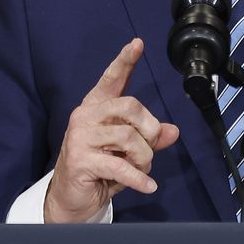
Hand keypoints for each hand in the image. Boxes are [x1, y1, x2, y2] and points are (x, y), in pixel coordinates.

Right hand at [45, 38, 180, 222]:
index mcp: (95, 108)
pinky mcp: (80, 160)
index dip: (124, 61)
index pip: (111, 79)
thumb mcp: (128, 153)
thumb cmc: (100, 171)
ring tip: (142, 169)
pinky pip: (120, 165)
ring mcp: (80, 137)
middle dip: (149, 129)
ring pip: (128, 137)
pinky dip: (139, 178)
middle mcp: (85, 117)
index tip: (137, 44)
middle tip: (150, 149)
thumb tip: (173, 131)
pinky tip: (148, 186)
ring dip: (144, 158)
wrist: (71, 199)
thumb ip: (149, 138)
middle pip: (129, 106)